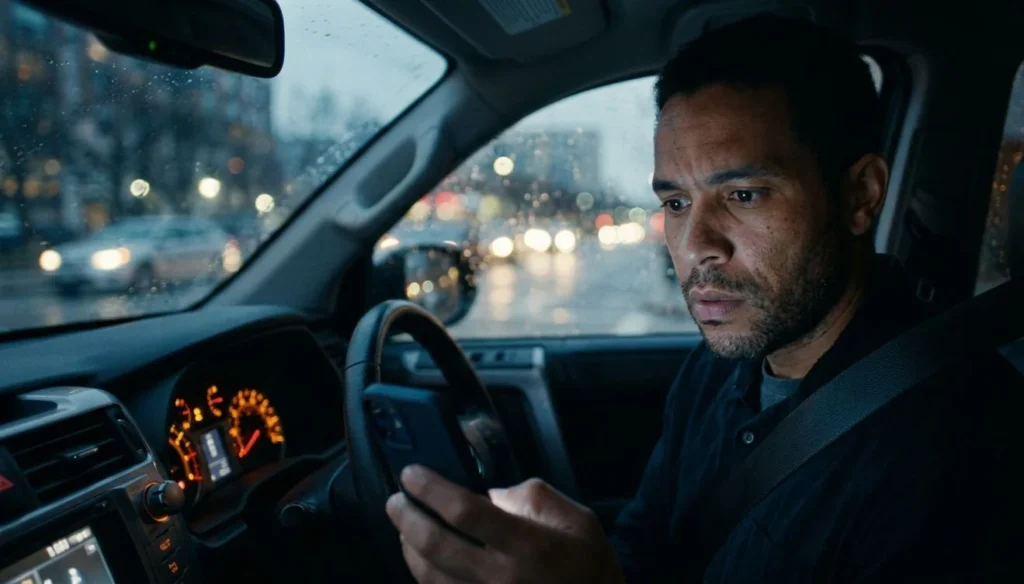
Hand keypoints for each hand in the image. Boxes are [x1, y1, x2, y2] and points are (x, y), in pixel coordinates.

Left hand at [385, 465, 625, 583]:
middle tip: (395, 499)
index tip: (412, 474)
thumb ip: (533, 497)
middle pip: (435, 546)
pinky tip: (420, 557)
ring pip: (429, 577)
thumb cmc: (589, 564)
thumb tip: (491, 494)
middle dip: (406, 518)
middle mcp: (501, 578)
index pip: (465, 511)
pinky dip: (423, 575)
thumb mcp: (578, 519)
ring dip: (408, 547)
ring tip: (403, 525)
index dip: (431, 489)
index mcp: (527, 545)